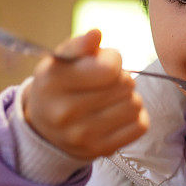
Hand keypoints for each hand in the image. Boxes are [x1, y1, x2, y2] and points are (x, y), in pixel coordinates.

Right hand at [22, 29, 149, 159]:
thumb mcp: (61, 60)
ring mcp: (82, 136)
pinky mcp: (100, 151)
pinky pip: (141, 125)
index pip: (109, 68)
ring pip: (135, 104)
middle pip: (125, 85)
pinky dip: (136, 116)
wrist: (45, 127)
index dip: (112, 60)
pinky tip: (118, 114)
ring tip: (112, 98)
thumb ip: (79, 45)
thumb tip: (96, 34)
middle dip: (121, 78)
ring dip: (129, 97)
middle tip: (106, 83)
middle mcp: (64, 113)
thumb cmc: (60, 84)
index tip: (103, 63)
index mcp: (53, 83)